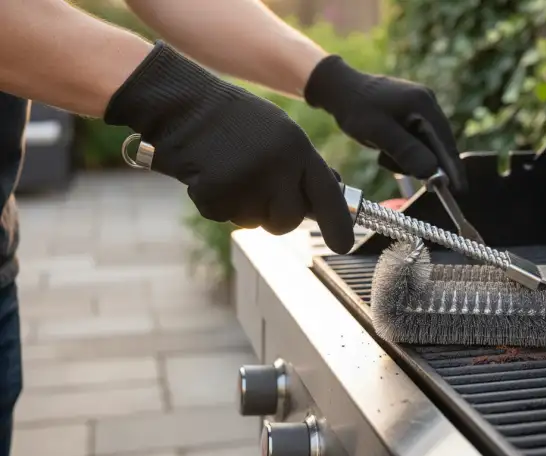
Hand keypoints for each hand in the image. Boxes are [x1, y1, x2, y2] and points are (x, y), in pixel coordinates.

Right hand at [104, 41, 354, 253]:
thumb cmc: (234, 121)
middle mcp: (278, 165)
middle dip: (275, 217)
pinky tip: (209, 174)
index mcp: (297, 148)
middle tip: (257, 193)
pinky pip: (222, 216)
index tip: (344, 245)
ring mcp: (247, 179)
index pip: (327, 193)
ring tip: (229, 171)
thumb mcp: (280, 132)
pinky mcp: (216, 192)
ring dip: (241, 208)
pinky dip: (214, 203)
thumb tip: (330, 194)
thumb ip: (302, 164)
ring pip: (254, 221)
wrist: (184, 103)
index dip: (338, 223)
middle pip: (289, 219)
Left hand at [304, 56, 467, 193]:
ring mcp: (420, 106)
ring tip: (383, 153)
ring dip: (407, 157)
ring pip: (426, 144)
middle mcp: (427, 102)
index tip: (459, 191)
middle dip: (422, 163)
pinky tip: (385, 148)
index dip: (453, 169)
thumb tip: (431, 172)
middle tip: (396, 166)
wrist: (339, 88)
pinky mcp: (411, 112)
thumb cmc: (356, 109)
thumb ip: (405, 151)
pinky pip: (416, 139)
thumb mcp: (378, 132)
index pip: (445, 143)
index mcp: (423, 104)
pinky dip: (404, 150)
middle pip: (438, 144)